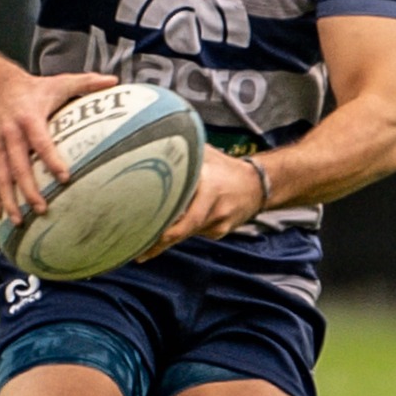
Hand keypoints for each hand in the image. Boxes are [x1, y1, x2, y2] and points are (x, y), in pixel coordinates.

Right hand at [0, 69, 117, 224]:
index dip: (51, 160)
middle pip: (18, 166)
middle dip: (28, 189)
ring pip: (1, 177)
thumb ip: (86, 82)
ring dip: (9, 200)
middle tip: (42, 208)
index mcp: (29, 118)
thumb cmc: (35, 88)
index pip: (40, 142)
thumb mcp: (59, 82)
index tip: (64, 178)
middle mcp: (11, 134)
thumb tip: (114, 81)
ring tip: (19, 221)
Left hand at [140, 150, 267, 259]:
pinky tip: (172, 229)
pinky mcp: (218, 232)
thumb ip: (182, 152)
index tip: (143, 232)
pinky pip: (194, 232)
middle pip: (182, 231)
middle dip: (159, 243)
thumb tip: (152, 143)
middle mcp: (214, 208)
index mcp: (209, 186)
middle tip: (138, 252)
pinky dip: (182, 230)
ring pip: (186, 233)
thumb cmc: (225, 167)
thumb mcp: (205, 154)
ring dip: (167, 237)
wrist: (258, 186)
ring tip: (145, 245)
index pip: (184, 212)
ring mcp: (218, 223)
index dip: (164, 226)